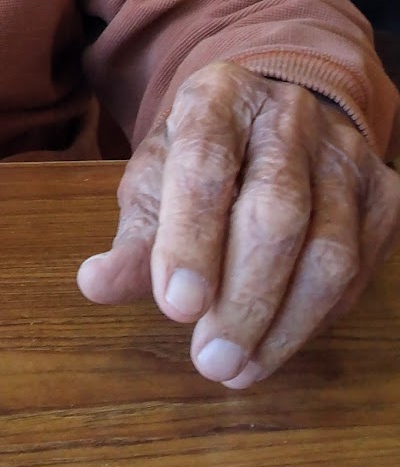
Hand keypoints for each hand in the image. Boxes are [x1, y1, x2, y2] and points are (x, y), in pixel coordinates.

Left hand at [77, 61, 399, 386]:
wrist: (274, 126)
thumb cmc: (202, 163)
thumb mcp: (155, 186)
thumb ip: (133, 238)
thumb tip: (96, 285)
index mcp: (218, 97)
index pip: (206, 162)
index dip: (192, 237)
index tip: (176, 306)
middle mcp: (290, 115)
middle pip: (278, 212)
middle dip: (244, 298)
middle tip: (210, 360)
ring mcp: (346, 153)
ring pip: (330, 250)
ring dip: (284, 324)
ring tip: (239, 370)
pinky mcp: (385, 195)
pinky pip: (359, 270)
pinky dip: (318, 318)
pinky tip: (277, 343)